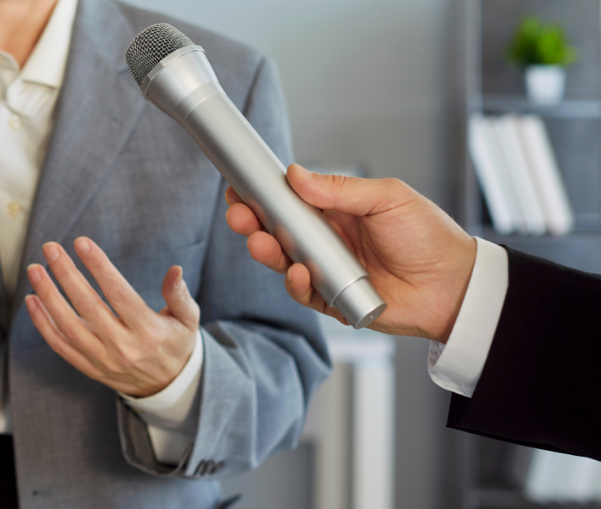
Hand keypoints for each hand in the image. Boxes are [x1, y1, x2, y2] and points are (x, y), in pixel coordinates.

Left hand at [25, 238, 198, 396]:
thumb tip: (175, 270)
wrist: (166, 386)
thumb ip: (179, 294)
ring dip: (48, 296)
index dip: (99, 267)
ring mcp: (103, 360)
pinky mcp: (89, 368)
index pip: (119, 294)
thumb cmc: (175, 343)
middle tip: (50, 248)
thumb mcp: (187, 319)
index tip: (81, 243)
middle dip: (66, 275)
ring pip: (69, 327)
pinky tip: (32, 300)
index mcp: (148, 331)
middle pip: (88, 307)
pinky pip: (60, 346)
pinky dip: (43, 324)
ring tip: (35, 270)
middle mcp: (124, 347)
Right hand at [224, 164, 476, 341]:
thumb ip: (340, 189)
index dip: (262, 194)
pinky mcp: (333, 300)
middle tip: (239, 215)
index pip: (289, 200)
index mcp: (336, 210)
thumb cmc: (429, 237)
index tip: (240, 186)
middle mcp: (327, 240)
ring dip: (268, 252)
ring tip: (261, 243)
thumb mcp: (388, 199)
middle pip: (277, 230)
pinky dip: (296, 284)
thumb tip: (296, 175)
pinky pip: (304, 293)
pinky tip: (298, 273)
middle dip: (253, 222)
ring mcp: (327, 270)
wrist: (456, 286)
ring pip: (284, 261)